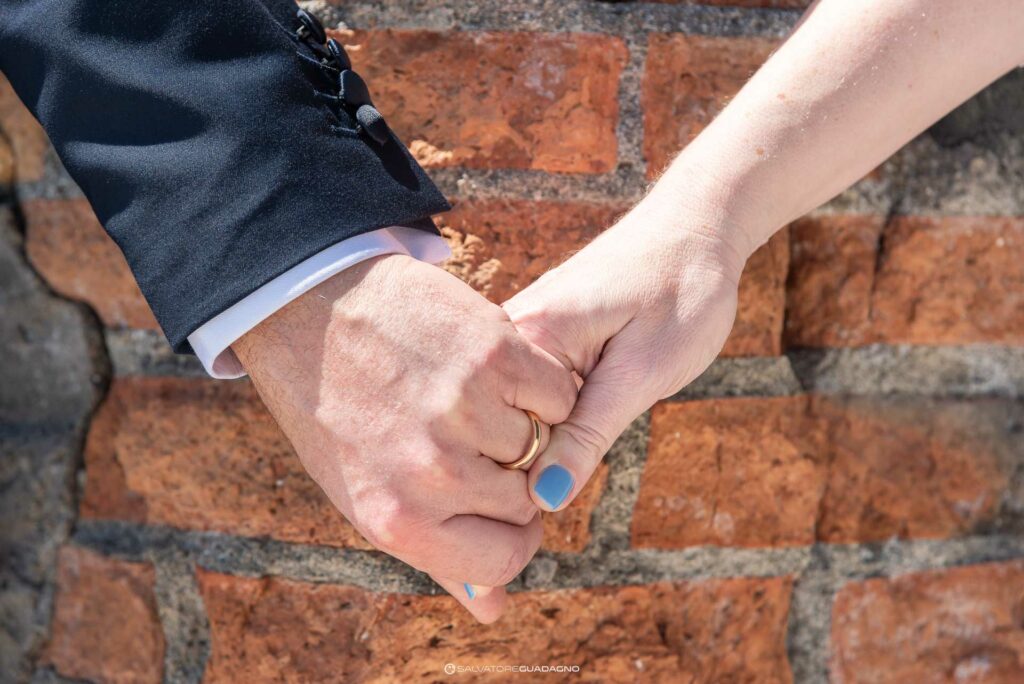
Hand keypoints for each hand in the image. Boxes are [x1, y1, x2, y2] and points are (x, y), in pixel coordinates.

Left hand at [233, 254, 576, 622]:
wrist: (310, 308)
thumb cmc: (338, 410)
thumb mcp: (368, 495)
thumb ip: (436, 554)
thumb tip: (493, 610)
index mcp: (398, 521)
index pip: (502, 560)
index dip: (510, 534)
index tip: (499, 506)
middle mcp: (433, 473)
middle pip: (527, 501)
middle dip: (510, 473)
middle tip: (468, 433)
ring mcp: (466, 410)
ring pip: (544, 445)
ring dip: (522, 423)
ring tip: (468, 396)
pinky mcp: (495, 353)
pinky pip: (556, 393)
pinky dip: (538, 383)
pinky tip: (492, 368)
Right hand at [504, 196, 746, 511]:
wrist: (699, 227)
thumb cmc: (682, 291)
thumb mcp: (643, 373)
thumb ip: (589, 435)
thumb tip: (544, 498)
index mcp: (526, 336)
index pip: (504, 434)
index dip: (540, 467)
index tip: (588, 455)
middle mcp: (509, 331)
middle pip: (506, 424)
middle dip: (548, 446)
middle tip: (614, 401)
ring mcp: (522, 332)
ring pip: (524, 411)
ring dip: (561, 423)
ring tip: (614, 383)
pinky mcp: (540, 334)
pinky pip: (537, 391)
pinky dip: (566, 403)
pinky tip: (601, 379)